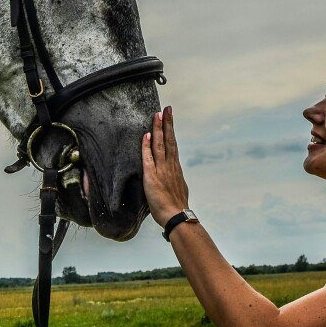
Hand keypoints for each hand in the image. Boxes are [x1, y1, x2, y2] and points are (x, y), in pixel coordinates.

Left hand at [142, 106, 189, 226]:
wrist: (176, 216)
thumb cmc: (176, 206)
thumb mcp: (179, 188)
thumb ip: (175, 178)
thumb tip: (174, 175)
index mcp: (176, 168)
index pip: (173, 144)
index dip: (170, 130)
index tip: (169, 117)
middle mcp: (170, 166)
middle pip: (169, 140)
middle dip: (167, 123)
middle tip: (166, 109)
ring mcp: (162, 170)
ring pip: (160, 145)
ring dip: (158, 129)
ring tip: (157, 115)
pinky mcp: (152, 177)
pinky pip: (148, 158)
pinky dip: (147, 146)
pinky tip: (146, 136)